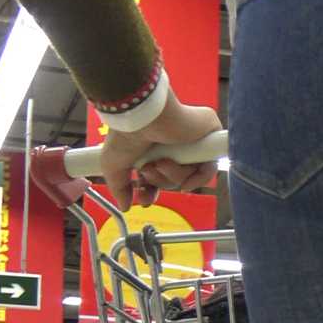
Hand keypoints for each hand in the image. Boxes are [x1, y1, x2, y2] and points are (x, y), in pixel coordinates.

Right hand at [101, 92, 221, 209]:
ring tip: (161, 162)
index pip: (157, 176)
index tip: (145, 199)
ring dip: (173, 176)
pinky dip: (198, 179)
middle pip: (173, 178)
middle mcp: (171, 144)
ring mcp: (190, 140)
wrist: (141, 116)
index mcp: (151, 148)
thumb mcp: (113, 166)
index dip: (152, 190)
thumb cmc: (125, 134)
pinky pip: (208, 168)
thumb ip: (119, 188)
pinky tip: (186, 182)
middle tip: (148, 169)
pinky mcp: (208, 134)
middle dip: (159, 181)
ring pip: (189, 174)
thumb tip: (125, 206)